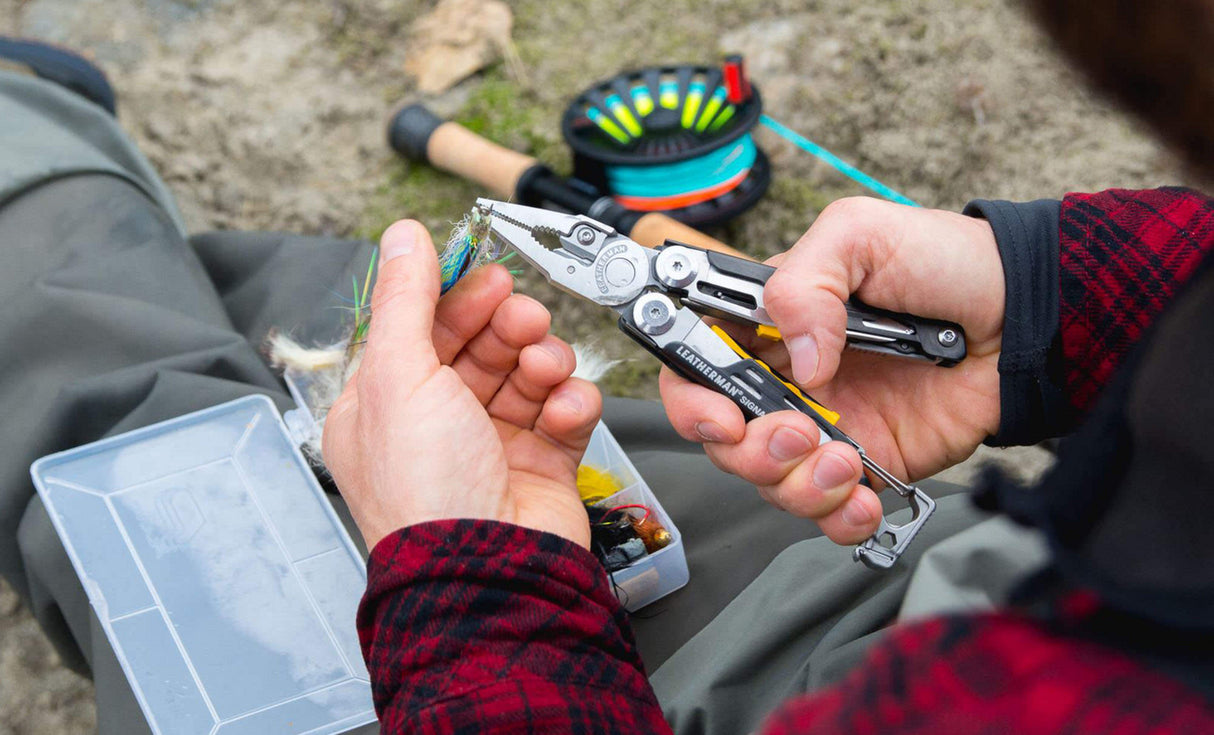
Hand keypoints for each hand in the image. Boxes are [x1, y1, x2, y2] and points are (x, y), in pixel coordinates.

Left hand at [323, 221, 601, 550]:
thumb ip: (405, 298)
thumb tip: (402, 236)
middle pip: (480, 347)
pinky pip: (564, 412)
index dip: (456, 298)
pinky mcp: (541, 464)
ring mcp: (491, 445)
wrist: (489, 572)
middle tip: (524, 315)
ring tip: (545, 364)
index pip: (423, 330)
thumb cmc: (426, 489)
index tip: (487, 275)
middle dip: (506, 325)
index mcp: (386, 404)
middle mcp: (437, 423)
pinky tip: (564, 406)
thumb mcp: (399, 375)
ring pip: (526, 374)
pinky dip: (571, 402)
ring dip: (542, 359)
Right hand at [660, 197, 1003, 543]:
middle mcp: (787, 379)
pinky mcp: (869, 465)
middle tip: (798, 432)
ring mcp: (827, 426)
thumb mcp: (860, 236)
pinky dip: (837, 519)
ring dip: (797, 485)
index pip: (695, 365)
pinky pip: (830, 512)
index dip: (689, 398)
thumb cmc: (946, 261)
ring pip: (771, 482)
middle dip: (749, 450)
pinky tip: (862, 498)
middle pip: (724, 438)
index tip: (717, 414)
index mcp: (768, 324)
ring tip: (845, 459)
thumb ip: (806, 284)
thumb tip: (798, 361)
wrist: (1026, 315)